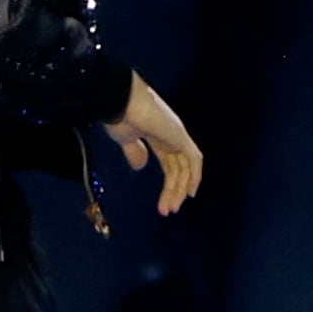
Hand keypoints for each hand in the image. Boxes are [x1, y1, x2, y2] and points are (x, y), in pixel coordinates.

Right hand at [107, 72, 205, 217]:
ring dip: (179, 189)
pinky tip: (188, 193)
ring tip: (170, 209)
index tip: (164, 203)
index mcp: (156, 135)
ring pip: (185, 167)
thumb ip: (134, 152)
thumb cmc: (117, 115)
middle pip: (178, 168)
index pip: (170, 163)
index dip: (169, 183)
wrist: (119, 100)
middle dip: (173, 190)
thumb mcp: (125, 139)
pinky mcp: (180, 135)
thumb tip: (140, 166)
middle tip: (167, 211)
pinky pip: (194, 159)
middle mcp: (170, 135)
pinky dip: (194, 176)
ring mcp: (176, 134)